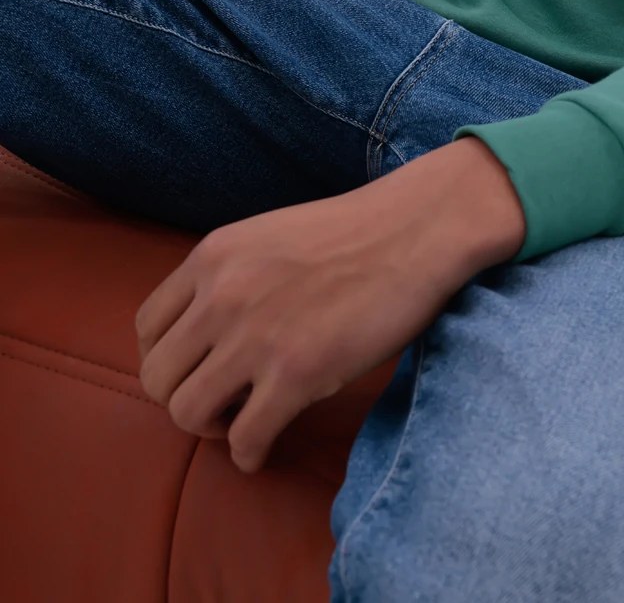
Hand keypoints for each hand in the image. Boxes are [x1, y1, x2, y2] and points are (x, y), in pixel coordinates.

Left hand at [136, 138, 525, 472]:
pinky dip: (249, 453)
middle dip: (184, 398)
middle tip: (222, 400)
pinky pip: (243, 440)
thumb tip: (205, 334)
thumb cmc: (354, 234)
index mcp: (212, 257)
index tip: (199, 369)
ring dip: (212, 429)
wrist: (416, 229)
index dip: (168, 359)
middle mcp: (222, 296)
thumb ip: (230, 275)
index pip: (146, 329)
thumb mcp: (269, 237)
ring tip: (243, 419)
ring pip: (187, 415)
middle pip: (156, 380)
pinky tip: (266, 444)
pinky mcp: (296, 375)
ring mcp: (256, 337)